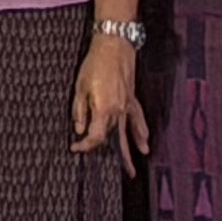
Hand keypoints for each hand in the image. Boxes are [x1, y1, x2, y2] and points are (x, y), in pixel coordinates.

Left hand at [70, 31, 147, 163]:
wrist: (114, 47)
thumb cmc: (94, 63)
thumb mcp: (79, 86)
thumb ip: (79, 110)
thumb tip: (79, 128)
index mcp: (103, 109)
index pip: (95, 136)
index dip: (85, 145)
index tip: (76, 147)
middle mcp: (117, 112)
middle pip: (112, 137)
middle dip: (110, 154)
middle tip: (118, 173)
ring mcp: (127, 106)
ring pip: (128, 133)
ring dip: (131, 150)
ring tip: (133, 168)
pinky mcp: (132, 99)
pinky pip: (138, 119)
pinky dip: (142, 131)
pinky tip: (145, 141)